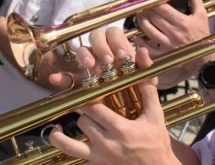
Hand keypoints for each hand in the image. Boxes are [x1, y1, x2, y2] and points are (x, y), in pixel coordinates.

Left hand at [48, 30, 179, 164]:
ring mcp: (100, 158)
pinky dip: (68, 153)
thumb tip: (143, 59)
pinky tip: (64, 146)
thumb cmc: (157, 142)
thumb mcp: (155, 115)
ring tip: (57, 129)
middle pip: (83, 122)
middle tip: (85, 106)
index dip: (88, 97)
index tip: (87, 90)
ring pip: (71, 144)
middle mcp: (107, 144)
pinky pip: (76, 160)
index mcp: (120, 128)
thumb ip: (147, 89)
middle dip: (84, 113)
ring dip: (65, 136)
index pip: (92, 107)